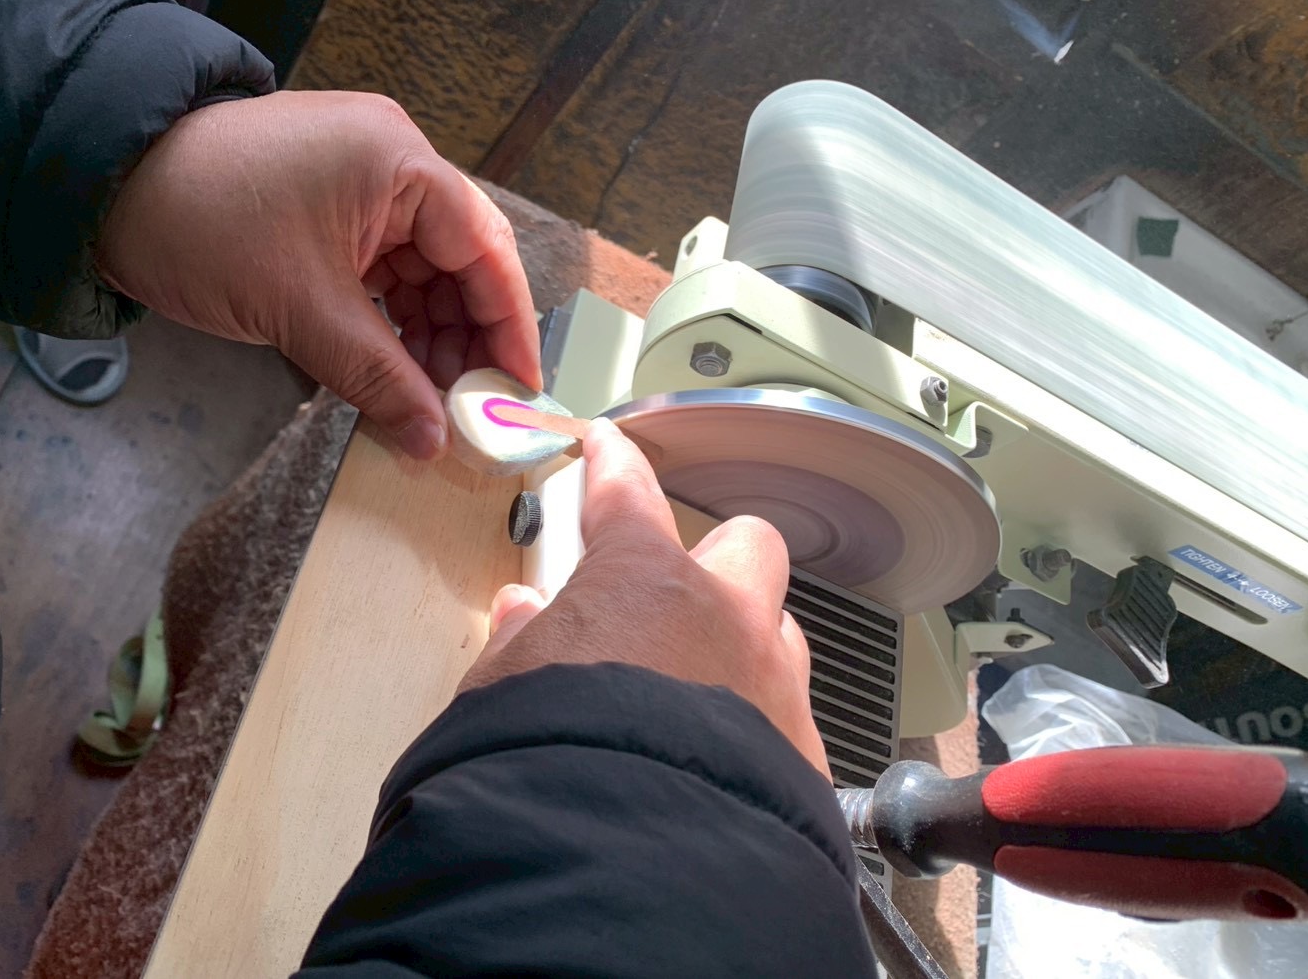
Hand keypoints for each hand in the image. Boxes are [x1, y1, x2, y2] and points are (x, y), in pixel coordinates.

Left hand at [97, 91, 540, 458]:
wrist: (97, 187)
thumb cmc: (203, 224)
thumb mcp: (301, 310)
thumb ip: (379, 378)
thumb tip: (435, 443)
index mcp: (400, 161)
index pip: (485, 248)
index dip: (509, 326)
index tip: (520, 392)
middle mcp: (393, 164)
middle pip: (462, 263)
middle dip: (468, 340)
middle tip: (472, 412)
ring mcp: (361, 187)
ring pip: (423, 276)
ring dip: (429, 340)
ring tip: (431, 405)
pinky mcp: (330, 212)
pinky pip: (383, 275)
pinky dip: (391, 325)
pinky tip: (396, 375)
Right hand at [460, 418, 828, 775]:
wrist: (621, 862)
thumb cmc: (552, 761)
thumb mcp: (503, 689)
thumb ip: (520, 642)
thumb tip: (524, 614)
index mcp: (643, 579)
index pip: (628, 491)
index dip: (613, 462)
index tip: (608, 446)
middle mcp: (724, 615)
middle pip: (747, 545)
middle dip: (717, 559)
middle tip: (674, 594)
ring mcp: (774, 683)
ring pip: (781, 630)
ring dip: (746, 643)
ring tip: (698, 688)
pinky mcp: (804, 756)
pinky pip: (792, 718)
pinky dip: (760, 727)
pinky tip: (724, 763)